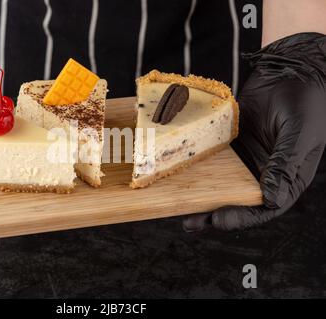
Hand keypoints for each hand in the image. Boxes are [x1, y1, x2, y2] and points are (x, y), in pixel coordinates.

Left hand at [183, 33, 325, 231]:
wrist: (288, 69)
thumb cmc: (303, 100)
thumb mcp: (298, 133)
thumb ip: (284, 165)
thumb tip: (271, 199)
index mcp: (287, 178)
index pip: (264, 208)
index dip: (241, 218)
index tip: (217, 220)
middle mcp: (264, 173)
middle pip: (237, 201)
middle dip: (213, 214)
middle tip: (190, 223)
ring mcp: (245, 160)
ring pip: (221, 184)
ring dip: (200, 196)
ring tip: (177, 206)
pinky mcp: (230, 145)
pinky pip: (212, 159)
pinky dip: (197, 169)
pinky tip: (178, 173)